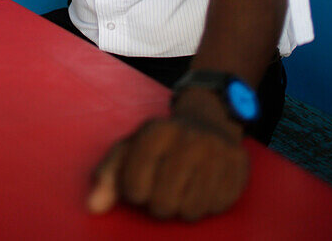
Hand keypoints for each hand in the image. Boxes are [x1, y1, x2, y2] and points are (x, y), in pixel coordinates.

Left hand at [87, 89, 248, 220]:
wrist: (209, 119)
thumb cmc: (163, 142)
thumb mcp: (132, 148)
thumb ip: (108, 176)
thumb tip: (93, 207)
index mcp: (156, 132)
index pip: (133, 187)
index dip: (134, 191)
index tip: (140, 181)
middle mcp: (188, 138)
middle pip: (162, 204)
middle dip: (160, 203)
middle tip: (165, 187)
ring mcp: (217, 152)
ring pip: (191, 211)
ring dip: (185, 206)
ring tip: (186, 185)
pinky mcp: (239, 167)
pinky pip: (217, 207)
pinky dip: (209, 203)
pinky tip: (206, 184)